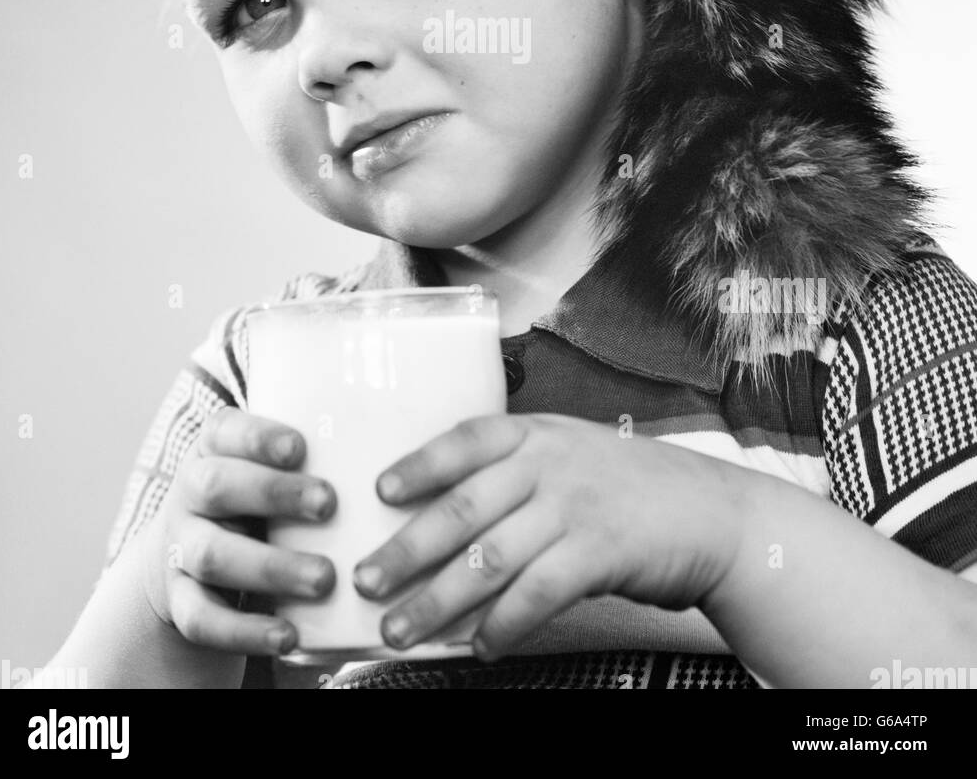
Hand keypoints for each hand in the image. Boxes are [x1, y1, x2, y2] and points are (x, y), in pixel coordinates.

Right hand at [139, 407, 337, 656]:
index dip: (258, 438)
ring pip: (212, 555)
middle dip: (273, 493)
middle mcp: (188, 494)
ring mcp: (178, 549)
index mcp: (212, 450)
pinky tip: (288, 635)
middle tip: (328, 504)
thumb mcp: (267, 470)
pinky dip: (245, 630)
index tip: (300, 448)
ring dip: (271, 567)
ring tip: (325, 578)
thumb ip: (310, 458)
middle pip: (216, 487)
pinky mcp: (180, 602)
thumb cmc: (255, 501)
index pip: (224, 431)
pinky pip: (202, 619)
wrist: (190, 560)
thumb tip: (386, 441)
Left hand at [351, 413, 744, 659]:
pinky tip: (480, 647)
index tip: (378, 492)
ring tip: (400, 630)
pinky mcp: (601, 552)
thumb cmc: (630, 487)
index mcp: (537, 433)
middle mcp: (550, 464)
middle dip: (407, 549)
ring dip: (438, 600)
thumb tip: (442, 515)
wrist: (713, 512)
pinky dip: (503, 624)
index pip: (466, 439)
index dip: (419, 463)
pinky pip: (538, 593)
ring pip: (490, 557)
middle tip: (366, 581)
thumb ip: (517, 471)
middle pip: (463, 507)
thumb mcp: (571, 453)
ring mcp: (575, 507)